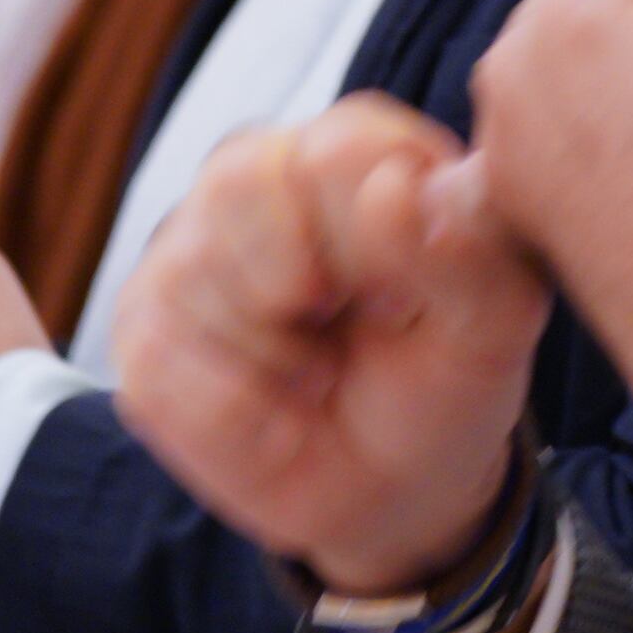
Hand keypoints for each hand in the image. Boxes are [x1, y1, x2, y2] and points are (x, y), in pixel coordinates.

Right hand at [114, 95, 551, 596]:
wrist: (398, 487)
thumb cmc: (448, 377)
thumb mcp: (492, 322)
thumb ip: (465, 245)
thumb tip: (392, 187)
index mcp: (353, 145)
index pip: (334, 148)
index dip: (370, 240)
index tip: (406, 300)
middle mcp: (257, 174)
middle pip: (240, 184)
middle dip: (306, 287)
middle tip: (351, 333)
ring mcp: (183, 249)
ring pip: (195, 281)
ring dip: (277, 363)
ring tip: (318, 376)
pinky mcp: (140, 331)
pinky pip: (162, 368)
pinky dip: (237, 416)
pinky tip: (274, 416)